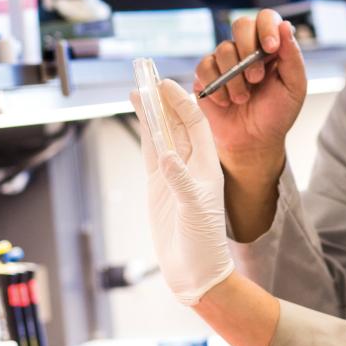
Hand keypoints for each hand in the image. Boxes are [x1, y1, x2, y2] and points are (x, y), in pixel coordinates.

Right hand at [130, 80, 233, 304]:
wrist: (195, 270)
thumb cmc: (203, 242)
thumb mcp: (194, 209)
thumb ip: (180, 181)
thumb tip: (166, 155)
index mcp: (208, 164)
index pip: (196, 123)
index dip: (182, 102)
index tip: (166, 85)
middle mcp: (191, 163)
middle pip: (177, 122)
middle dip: (164, 99)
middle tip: (148, 75)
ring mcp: (173, 172)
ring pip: (161, 133)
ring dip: (151, 111)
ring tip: (137, 88)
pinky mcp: (158, 184)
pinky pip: (150, 151)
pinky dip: (144, 132)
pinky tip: (138, 115)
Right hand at [194, 9, 306, 170]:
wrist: (254, 141)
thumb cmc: (276, 115)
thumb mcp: (294, 88)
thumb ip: (292, 56)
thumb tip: (285, 25)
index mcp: (270, 47)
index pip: (266, 18)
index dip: (267, 27)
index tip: (271, 48)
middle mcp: (247, 49)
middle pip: (240, 24)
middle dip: (248, 49)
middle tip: (256, 78)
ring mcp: (225, 61)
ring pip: (223, 49)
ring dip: (235, 78)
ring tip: (243, 98)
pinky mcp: (206, 75)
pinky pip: (205, 67)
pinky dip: (217, 87)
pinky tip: (226, 101)